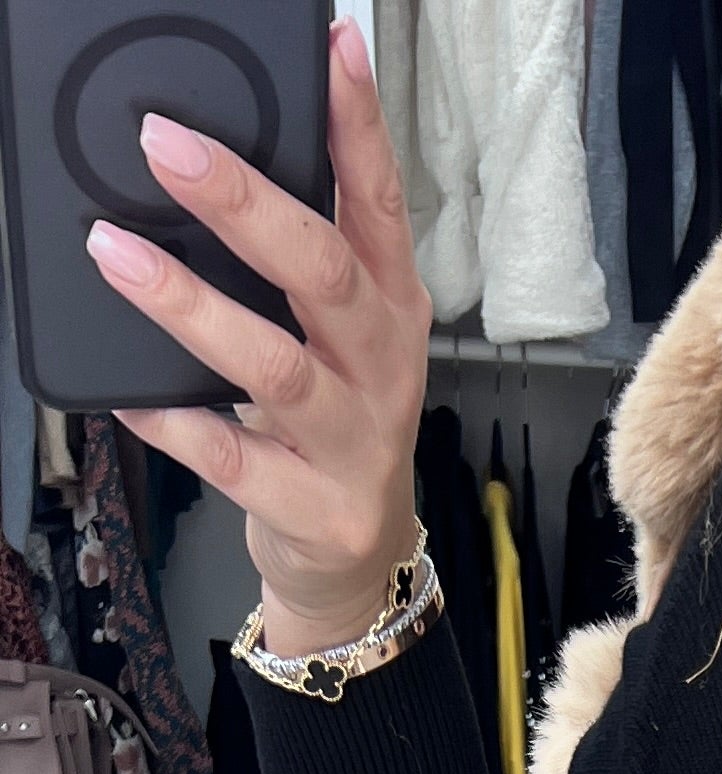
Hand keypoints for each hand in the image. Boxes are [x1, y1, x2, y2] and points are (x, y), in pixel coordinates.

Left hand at [91, 17, 431, 658]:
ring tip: (116, 253)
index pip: (381, 199)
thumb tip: (217, 163)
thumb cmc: (337, 424)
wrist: (358, 560)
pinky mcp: (313, 506)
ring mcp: (352, 441)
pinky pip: (231, 457)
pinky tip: (127, 392)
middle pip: (320, 270)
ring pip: (273, 364)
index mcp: (391, 305)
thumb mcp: (344, 333)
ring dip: (189, 305)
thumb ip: (304, 257)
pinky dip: (174, 421)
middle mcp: (381, 365)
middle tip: (164, 144)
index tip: (333, 47)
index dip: (358, 123)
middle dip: (242, 202)